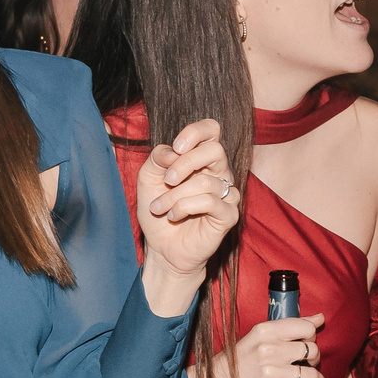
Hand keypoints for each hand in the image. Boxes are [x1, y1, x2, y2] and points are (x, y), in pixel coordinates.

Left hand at [137, 118, 239, 287]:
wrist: (162, 246)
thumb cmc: (158, 211)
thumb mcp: (148, 178)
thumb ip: (159, 158)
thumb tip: (175, 152)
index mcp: (202, 160)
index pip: (212, 130)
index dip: (195, 132)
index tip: (177, 147)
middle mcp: (219, 174)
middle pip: (215, 150)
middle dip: (185, 164)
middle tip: (167, 180)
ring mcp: (227, 195)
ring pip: (206, 181)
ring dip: (175, 195)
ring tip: (160, 208)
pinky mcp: (229, 215)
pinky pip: (209, 202)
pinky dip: (184, 208)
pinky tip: (174, 217)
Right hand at [206, 313, 325, 377]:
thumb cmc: (238, 360)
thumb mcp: (258, 337)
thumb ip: (289, 327)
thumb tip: (320, 317)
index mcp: (265, 332)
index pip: (305, 328)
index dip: (312, 336)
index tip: (308, 342)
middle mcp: (269, 350)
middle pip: (312, 350)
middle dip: (315, 359)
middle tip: (308, 364)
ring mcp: (271, 372)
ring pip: (312, 375)